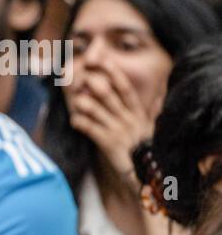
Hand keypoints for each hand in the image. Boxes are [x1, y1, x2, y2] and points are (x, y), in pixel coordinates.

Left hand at [66, 62, 153, 178]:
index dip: (113, 72)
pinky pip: (91, 129)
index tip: (101, 60)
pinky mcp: (109, 144)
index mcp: (137, 112)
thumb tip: (161, 95)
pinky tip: (74, 120)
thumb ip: (154, 110)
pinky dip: (80, 123)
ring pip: (96, 110)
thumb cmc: (148, 150)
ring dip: (83, 103)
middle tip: (82, 77)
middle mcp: (127, 118)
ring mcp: (118, 130)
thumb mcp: (151, 128)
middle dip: (93, 83)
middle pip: (108, 94)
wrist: (149, 174)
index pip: (124, 87)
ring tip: (76, 100)